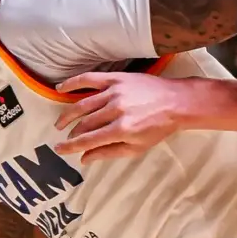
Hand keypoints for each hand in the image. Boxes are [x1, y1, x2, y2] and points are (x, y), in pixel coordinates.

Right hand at [55, 71, 200, 163]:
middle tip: (65, 138)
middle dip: (71, 133)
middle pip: (84, 123)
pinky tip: (60, 88)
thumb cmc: (159, 128)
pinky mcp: (116, 78)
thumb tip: (84, 159)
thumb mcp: (137, 147)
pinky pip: (89, 79)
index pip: (88, 140)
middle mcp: (115, 110)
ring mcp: (114, 92)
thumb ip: (109, 152)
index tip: (59, 149)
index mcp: (122, 129)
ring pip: (82, 104)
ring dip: (68, 114)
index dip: (71, 146)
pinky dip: (72, 83)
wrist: (177, 102)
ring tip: (60, 122)